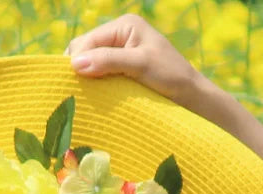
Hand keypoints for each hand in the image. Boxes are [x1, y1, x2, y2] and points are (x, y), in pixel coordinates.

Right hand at [65, 14, 210, 111]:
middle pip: (84, 52)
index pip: (86, 41)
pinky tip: (93, 98)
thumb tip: (75, 64)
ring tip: (84, 98)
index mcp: (124, 26)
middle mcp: (119, 36)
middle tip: (76, 94)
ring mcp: (120, 54)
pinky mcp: (121, 71)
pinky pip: (98, 76)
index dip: (76, 62)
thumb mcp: (140, 65)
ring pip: (89, 65)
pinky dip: (93, 87)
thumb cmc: (171, 77)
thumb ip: (109, 61)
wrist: (191, 97)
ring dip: (85, 81)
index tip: (71, 86)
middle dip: (79, 71)